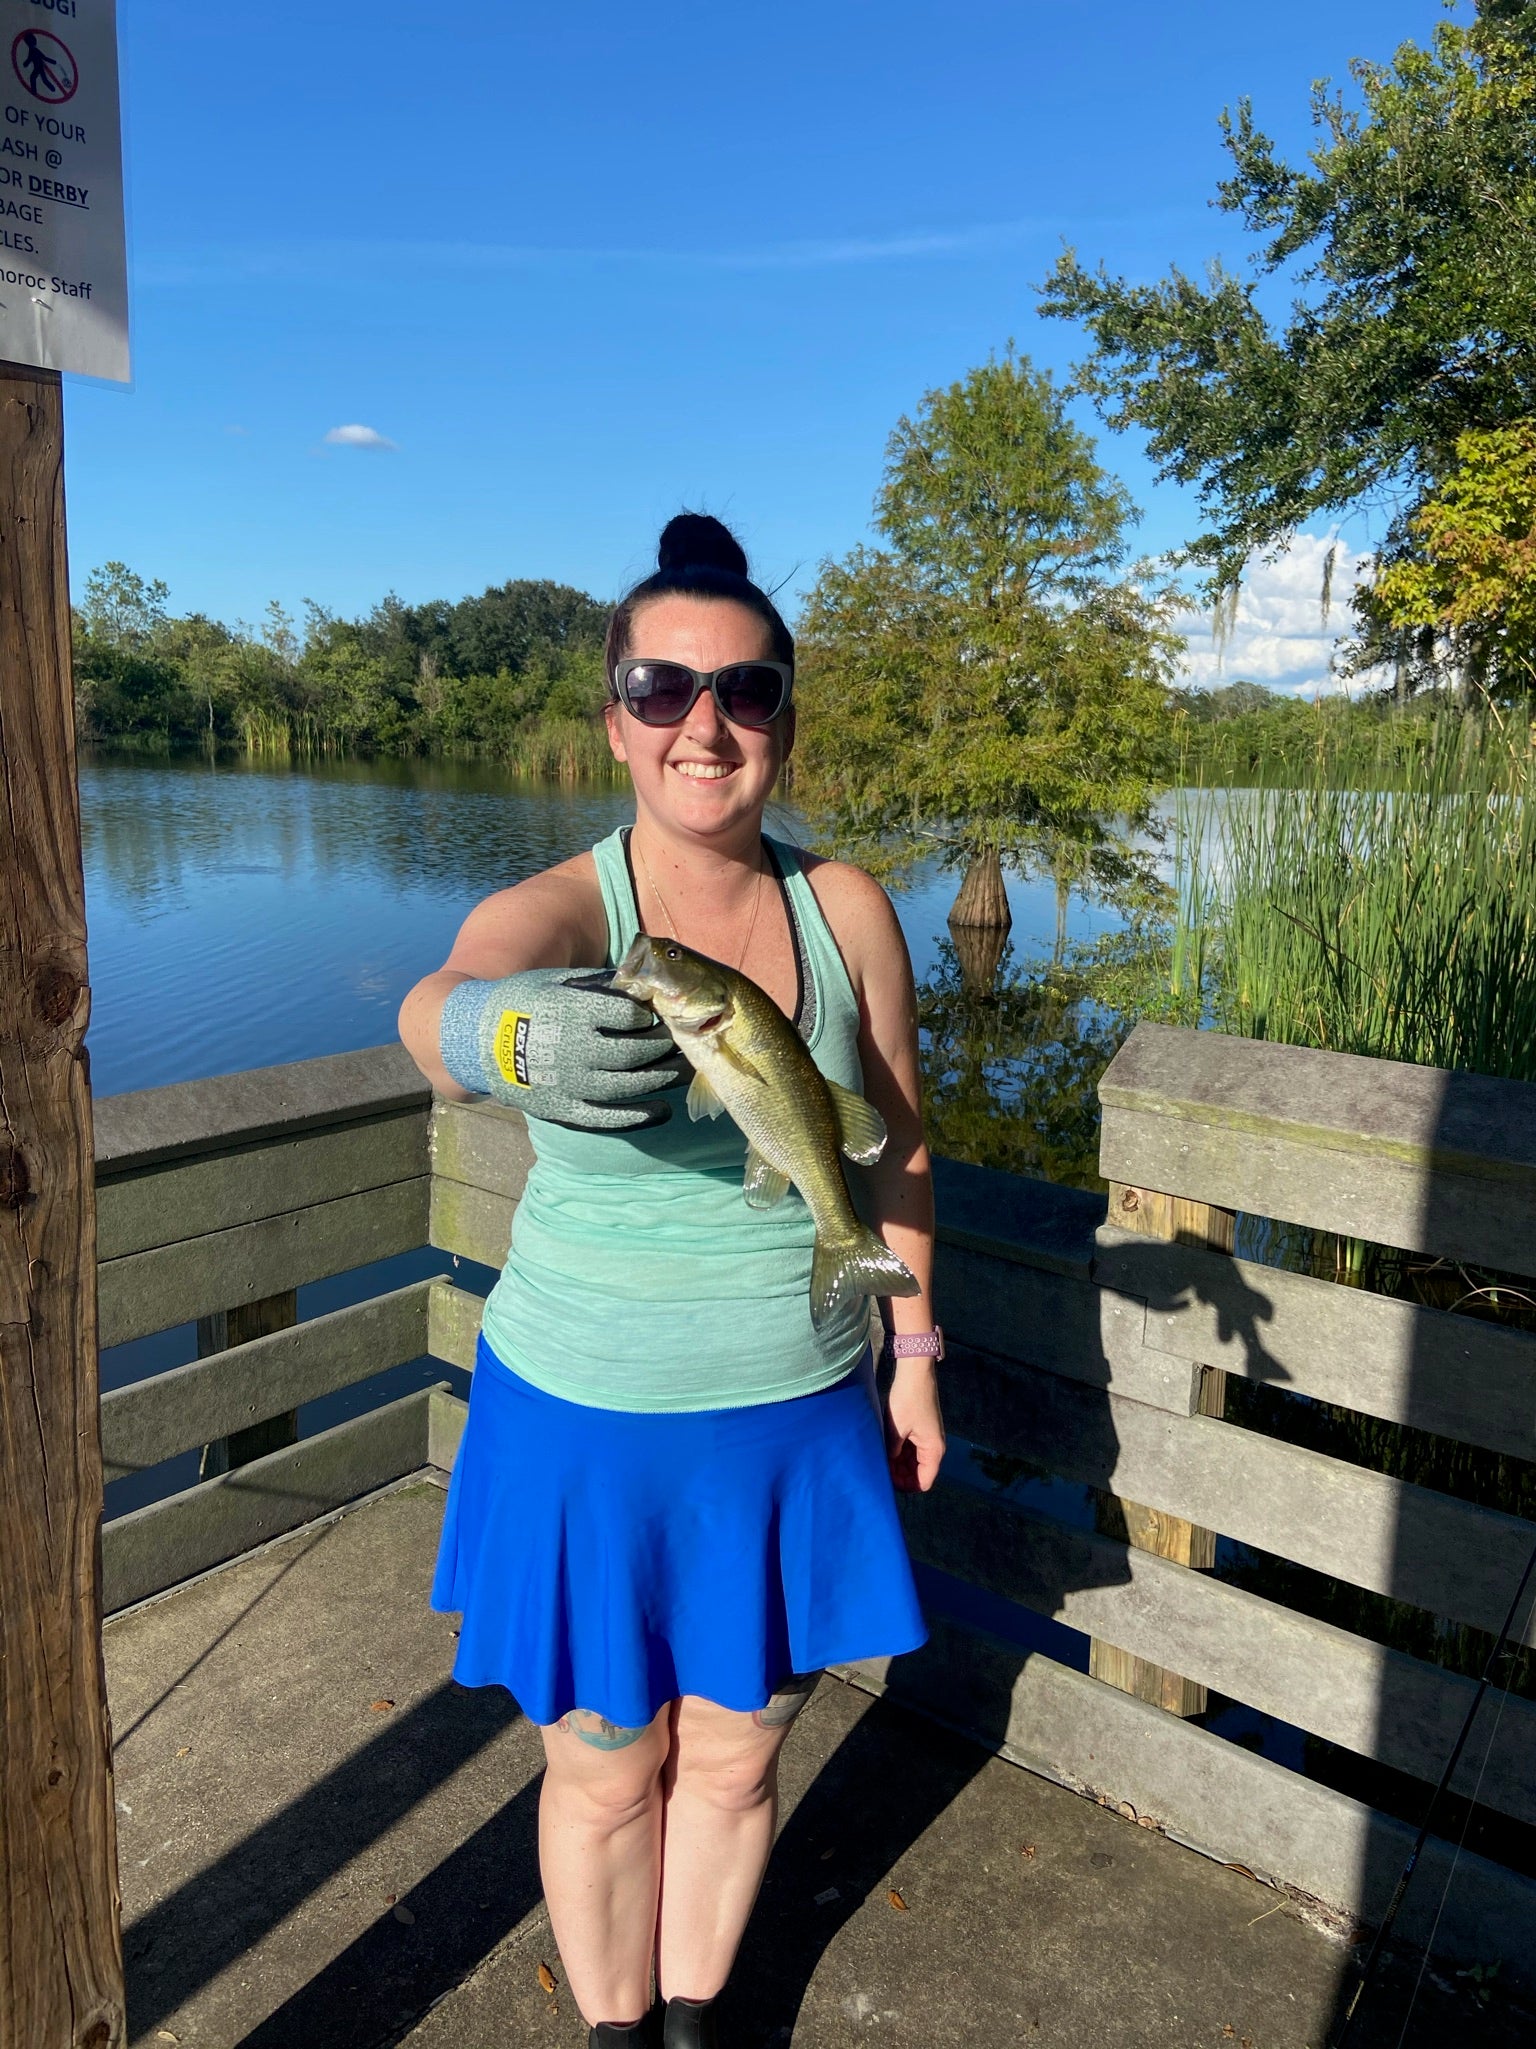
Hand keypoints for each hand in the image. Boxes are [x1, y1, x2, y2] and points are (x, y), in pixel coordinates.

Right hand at [439, 967, 687, 1129]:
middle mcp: (572, 1050)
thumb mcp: (552, 980)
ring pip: (628, 1086)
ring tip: (681, 1071)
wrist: (472, 1040)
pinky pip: (608, 1118)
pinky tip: (662, 1109)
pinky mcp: (563, 1110)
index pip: (627, 1014)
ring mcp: (568, 1084)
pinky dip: (640, 1116)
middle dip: (661, 1046)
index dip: (647, 1013)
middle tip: (676, 1041)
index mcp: (570, 1012)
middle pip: (634, 1052)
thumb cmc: (517, 1002)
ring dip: (661, 1079)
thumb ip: (595, 983)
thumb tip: (638, 981)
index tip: (653, 1012)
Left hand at [883, 1357, 944, 1492]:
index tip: (886, 1481)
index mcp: (933, 1450)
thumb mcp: (896, 1430)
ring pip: (914, 1461)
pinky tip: (885, 1448)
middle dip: (900, 1474)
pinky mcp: (922, 1430)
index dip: (905, 1486)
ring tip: (880, 1458)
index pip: (923, 1482)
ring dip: (898, 1463)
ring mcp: (928, 1438)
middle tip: (879, 1469)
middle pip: (919, 1473)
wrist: (915, 1373)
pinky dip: (900, 1452)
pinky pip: (912, 1449)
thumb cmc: (907, 1400)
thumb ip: (892, 1452)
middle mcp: (934, 1447)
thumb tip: (887, 1466)